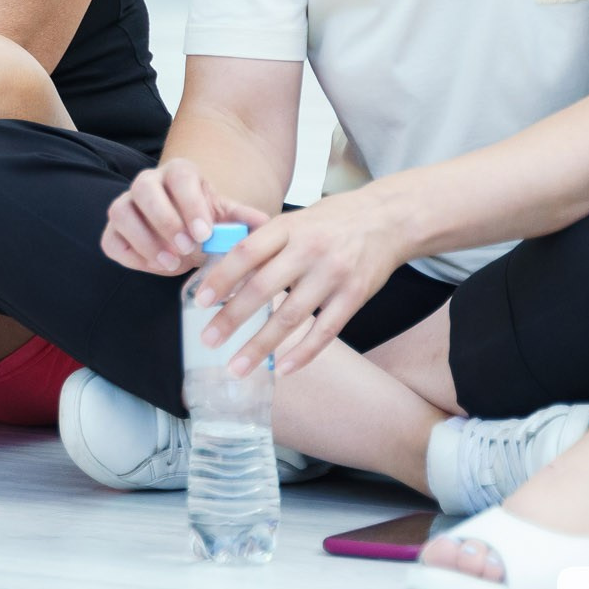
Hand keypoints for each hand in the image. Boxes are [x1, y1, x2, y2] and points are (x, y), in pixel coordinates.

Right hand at [101, 159, 267, 275]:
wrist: (188, 237)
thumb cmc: (206, 224)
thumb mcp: (228, 221)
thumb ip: (244, 221)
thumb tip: (263, 223)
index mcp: (179, 174)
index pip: (179, 177)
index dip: (190, 203)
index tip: (205, 233)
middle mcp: (148, 183)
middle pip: (144, 189)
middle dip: (165, 220)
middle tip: (187, 248)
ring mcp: (126, 206)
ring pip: (121, 212)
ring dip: (145, 240)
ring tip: (171, 263)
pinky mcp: (114, 232)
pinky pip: (111, 240)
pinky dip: (130, 255)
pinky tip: (155, 265)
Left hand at [188, 190, 405, 378]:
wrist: (388, 219)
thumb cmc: (331, 221)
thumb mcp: (294, 221)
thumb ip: (263, 243)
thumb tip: (222, 272)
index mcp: (288, 227)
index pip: (246, 253)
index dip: (221, 278)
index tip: (199, 301)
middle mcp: (309, 250)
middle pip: (263, 288)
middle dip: (231, 318)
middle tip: (207, 341)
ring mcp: (333, 275)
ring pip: (291, 317)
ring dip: (260, 346)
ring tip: (236, 366)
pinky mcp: (355, 296)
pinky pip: (325, 331)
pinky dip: (303, 353)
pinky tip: (283, 369)